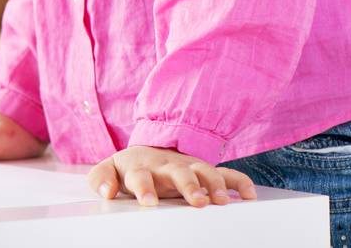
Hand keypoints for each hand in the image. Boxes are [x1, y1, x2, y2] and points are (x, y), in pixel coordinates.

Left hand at [87, 145, 258, 206]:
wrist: (152, 149)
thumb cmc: (131, 166)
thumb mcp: (110, 169)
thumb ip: (101, 178)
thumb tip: (106, 191)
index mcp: (142, 166)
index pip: (141, 175)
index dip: (145, 188)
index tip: (149, 202)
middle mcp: (168, 165)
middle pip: (179, 172)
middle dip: (189, 185)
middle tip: (197, 201)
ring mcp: (189, 166)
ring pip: (206, 171)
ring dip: (214, 184)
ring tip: (221, 201)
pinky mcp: (206, 171)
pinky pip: (228, 174)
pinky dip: (240, 183)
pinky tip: (250, 196)